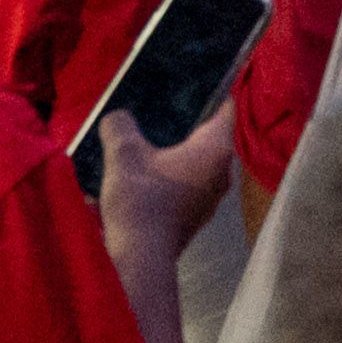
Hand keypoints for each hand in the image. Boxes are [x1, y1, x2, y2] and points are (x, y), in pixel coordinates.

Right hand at [97, 97, 235, 342]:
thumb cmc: (140, 201)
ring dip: (172, 154)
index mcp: (216, 149)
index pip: (223, 108)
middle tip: (157, 111)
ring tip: (143, 144)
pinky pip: (185, 185)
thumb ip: (120, 127)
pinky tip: (141, 177)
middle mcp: (222, 171)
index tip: (189, 83)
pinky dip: (168, 177)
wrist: (140, 259)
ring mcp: (211, 197)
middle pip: (207, 136)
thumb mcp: (124, 156)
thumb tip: (118, 116)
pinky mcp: (195, 216)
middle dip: (183, 125)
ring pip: (194, 163)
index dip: (208, 92)